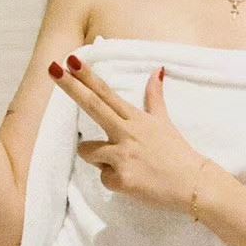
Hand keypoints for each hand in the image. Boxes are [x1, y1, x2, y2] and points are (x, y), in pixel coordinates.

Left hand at [49, 53, 203, 213]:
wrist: (194, 185)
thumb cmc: (178, 154)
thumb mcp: (165, 123)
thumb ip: (155, 98)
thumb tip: (157, 71)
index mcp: (136, 119)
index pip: (107, 94)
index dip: (88, 77)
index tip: (70, 60)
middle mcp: (128, 133)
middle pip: (93, 106)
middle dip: (71, 87)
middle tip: (52, 69)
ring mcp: (124, 156)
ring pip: (87, 151)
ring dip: (99, 158)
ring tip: (125, 163)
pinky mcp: (122, 179)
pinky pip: (103, 178)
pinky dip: (114, 181)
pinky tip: (133, 181)